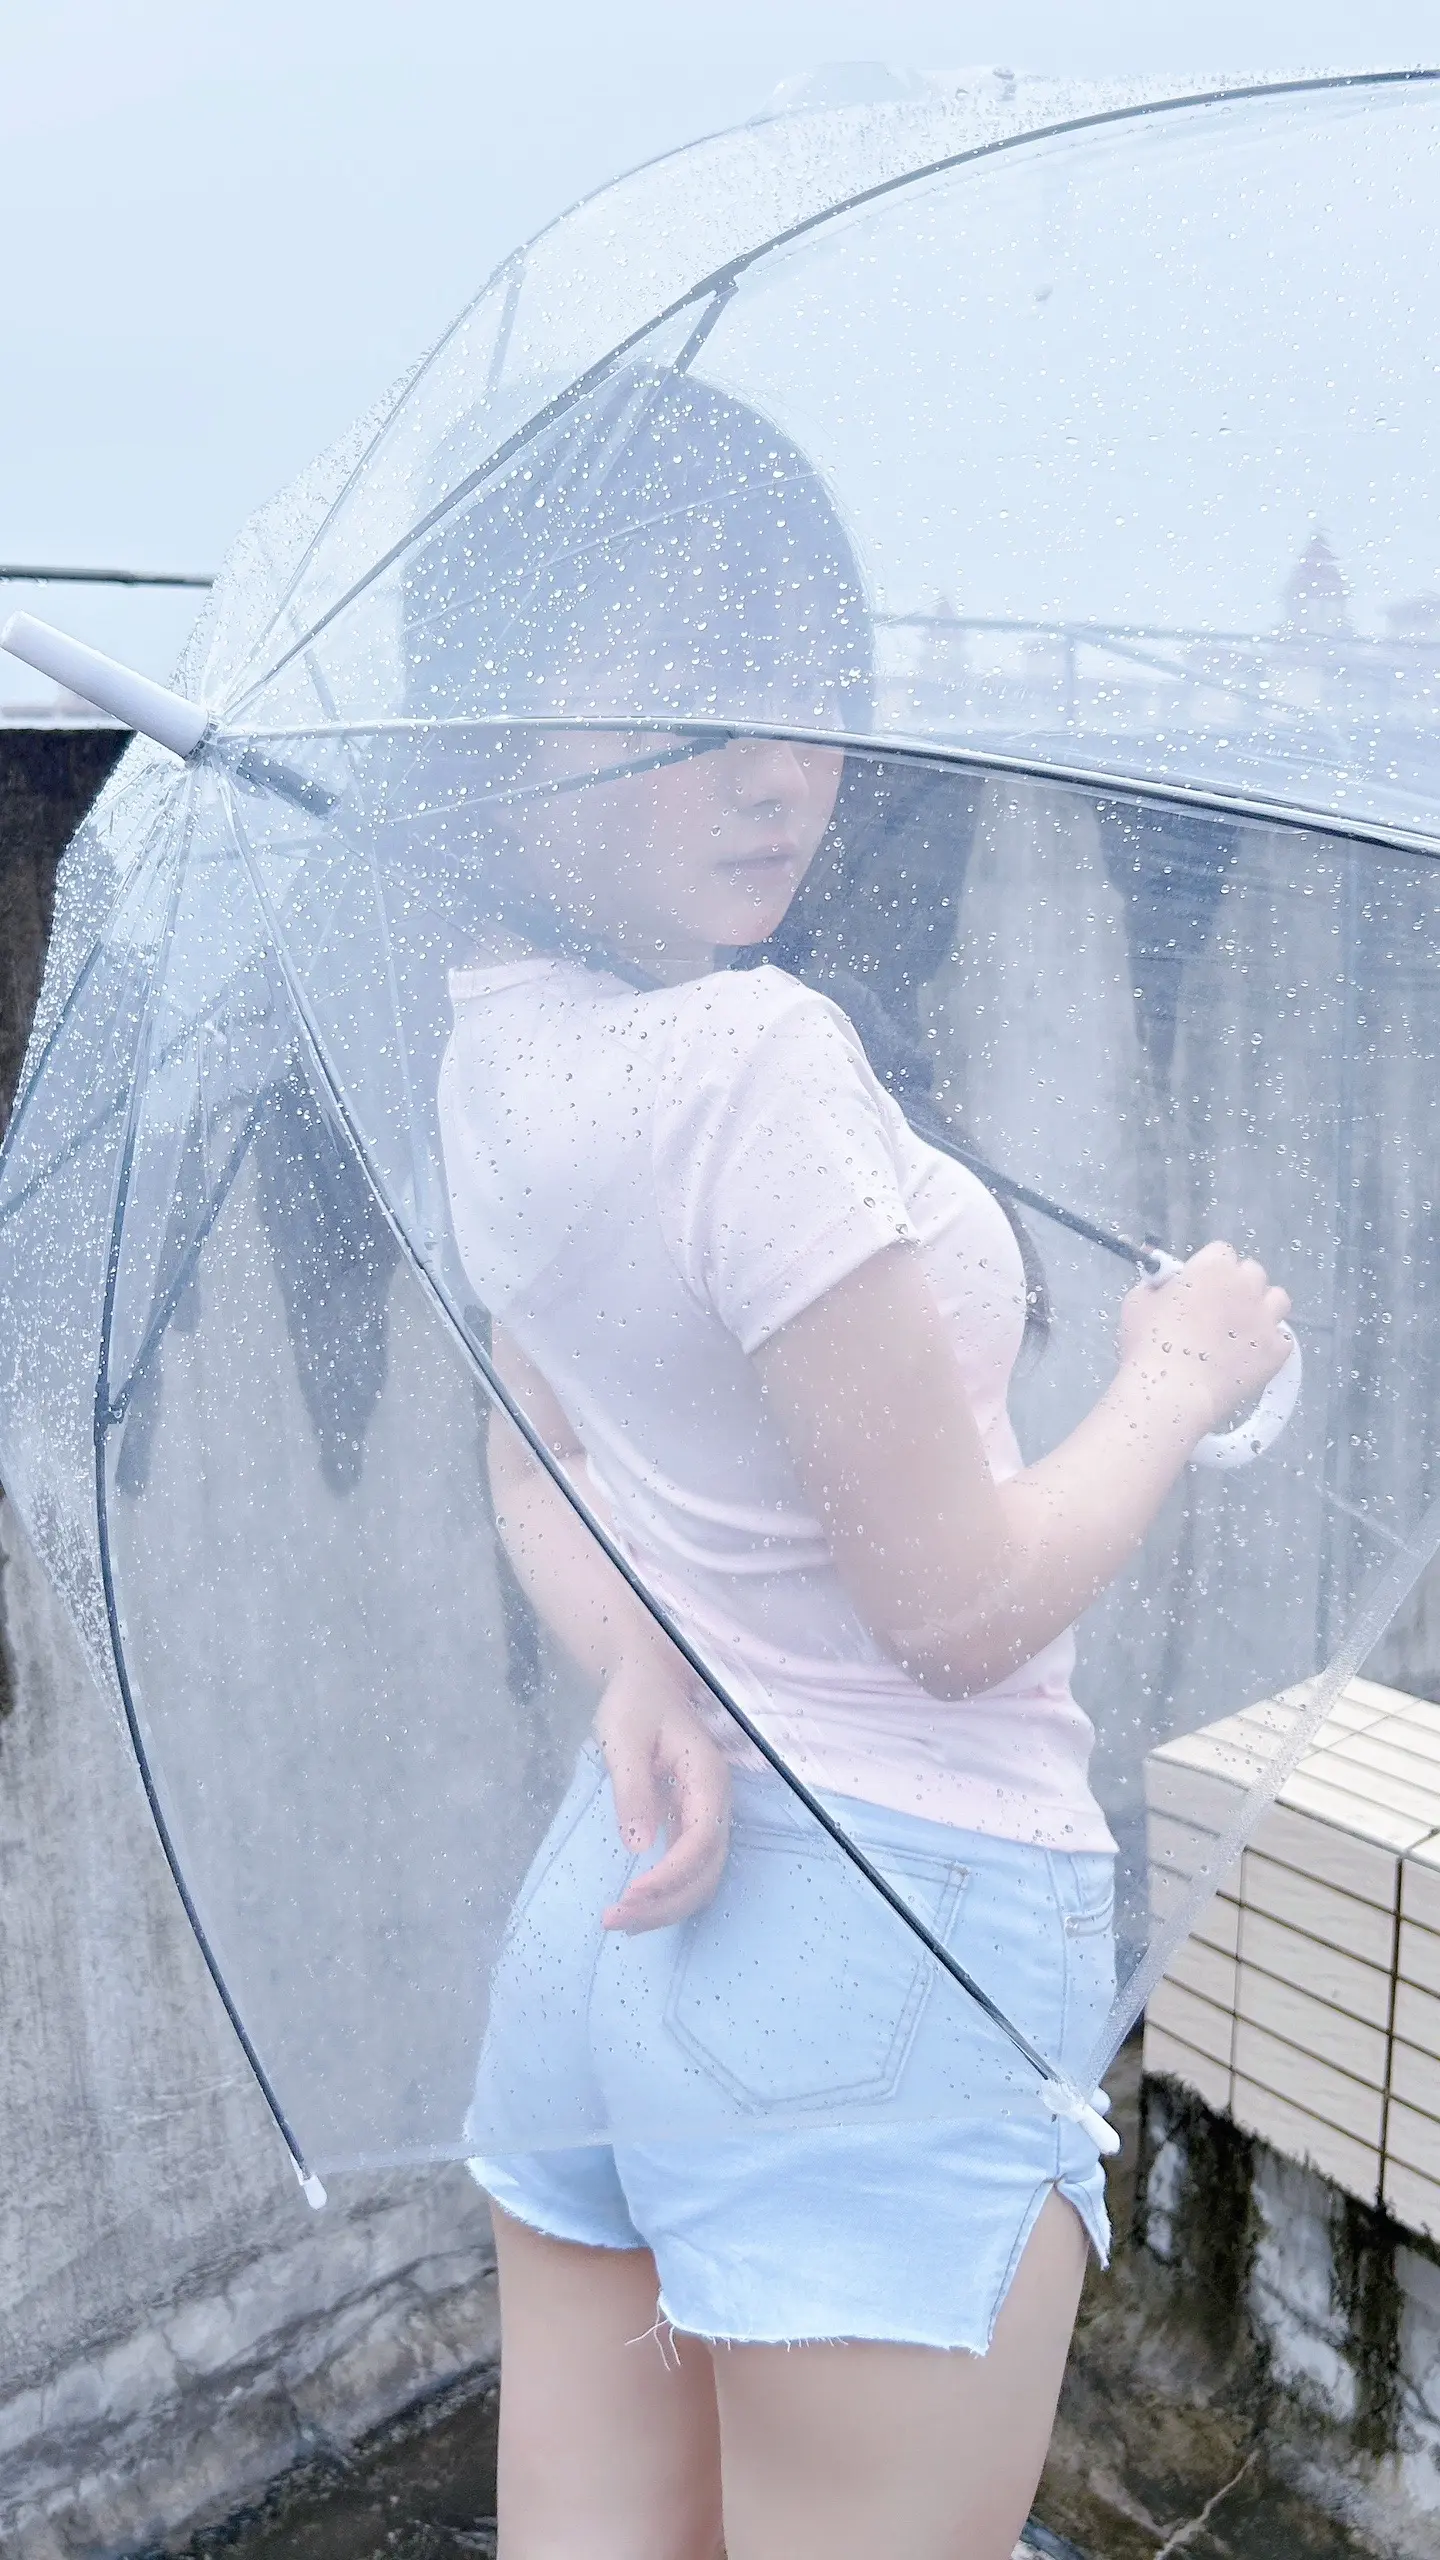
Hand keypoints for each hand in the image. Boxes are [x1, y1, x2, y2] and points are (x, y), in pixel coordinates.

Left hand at [594, 1646, 731, 1933]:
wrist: (647, 1680)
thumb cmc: (634, 1701)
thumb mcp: (624, 1737)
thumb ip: (632, 1788)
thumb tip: (638, 1846)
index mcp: (707, 1777)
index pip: (701, 1841)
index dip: (671, 1876)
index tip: (630, 1896)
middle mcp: (715, 1802)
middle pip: (707, 1871)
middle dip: (666, 1904)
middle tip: (614, 1921)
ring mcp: (706, 1814)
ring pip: (702, 1877)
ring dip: (667, 1907)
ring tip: (620, 1923)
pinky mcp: (691, 1822)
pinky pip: (690, 1869)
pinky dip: (668, 1895)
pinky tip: (637, 1908)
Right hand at [1118, 1241, 1292, 1436]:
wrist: (1171, 1394)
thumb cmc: (1147, 1345)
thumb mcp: (1137, 1304)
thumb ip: (1157, 1287)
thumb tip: (1165, 1286)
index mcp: (1212, 1267)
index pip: (1222, 1252)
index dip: (1209, 1269)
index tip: (1198, 1287)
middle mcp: (1246, 1285)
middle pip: (1253, 1273)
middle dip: (1238, 1286)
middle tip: (1218, 1311)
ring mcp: (1266, 1318)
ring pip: (1277, 1300)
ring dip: (1262, 1309)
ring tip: (1242, 1331)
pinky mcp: (1277, 1350)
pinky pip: (1283, 1339)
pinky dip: (1270, 1345)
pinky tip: (1250, 1357)